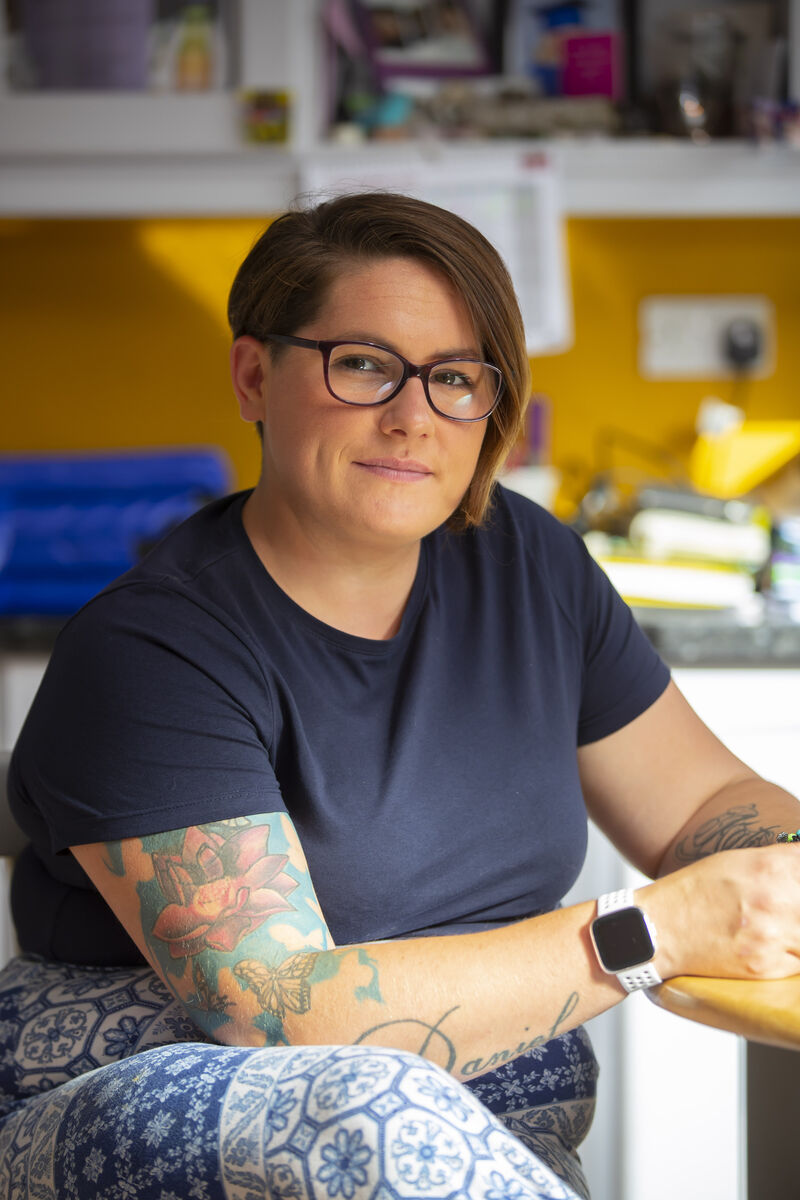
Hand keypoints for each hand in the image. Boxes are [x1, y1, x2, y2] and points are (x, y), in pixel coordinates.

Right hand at [640, 845, 799, 980]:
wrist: (659, 929)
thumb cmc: (695, 892)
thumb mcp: (736, 861)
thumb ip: (780, 862)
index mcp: (769, 867)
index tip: (795, 883)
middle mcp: (774, 900)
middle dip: (797, 905)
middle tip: (788, 907)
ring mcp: (771, 936)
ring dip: (797, 929)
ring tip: (779, 924)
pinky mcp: (766, 966)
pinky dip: (792, 954)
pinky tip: (774, 944)